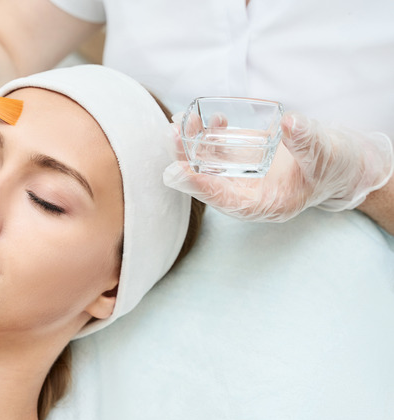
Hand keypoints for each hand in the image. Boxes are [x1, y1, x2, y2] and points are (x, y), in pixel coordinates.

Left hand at [163, 112, 393, 221]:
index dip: (200, 187)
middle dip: (187, 160)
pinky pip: (221, 149)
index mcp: (268, 204)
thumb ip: (306, 141)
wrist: (344, 161)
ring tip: (180, 119)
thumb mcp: (327, 154)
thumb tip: (288, 122)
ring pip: (210, 164)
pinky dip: (210, 134)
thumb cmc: (338, 165)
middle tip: (172, 133)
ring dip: (192, 144)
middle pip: (209, 181)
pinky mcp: (245, 158)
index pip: (227, 201)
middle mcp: (249, 193)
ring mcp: (245, 175)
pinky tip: (208, 118)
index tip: (177, 171)